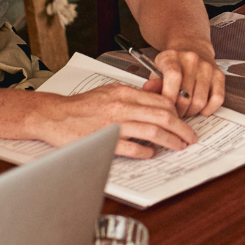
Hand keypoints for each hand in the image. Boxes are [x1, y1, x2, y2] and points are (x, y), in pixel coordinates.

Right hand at [34, 80, 197, 157]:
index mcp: (123, 92)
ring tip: (179, 146)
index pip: (160, 100)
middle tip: (190, 137)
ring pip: (152, 131)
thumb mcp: (109, 91)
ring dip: (171, 140)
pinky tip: (151, 153)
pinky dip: (146, 151)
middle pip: (162, 115)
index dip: (177, 111)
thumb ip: (132, 96)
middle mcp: (121, 105)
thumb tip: (155, 102)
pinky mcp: (105, 141)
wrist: (54, 115)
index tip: (183, 120)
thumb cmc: (80, 106)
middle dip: (182, 128)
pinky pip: (133, 148)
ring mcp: (114, 123)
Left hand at [152, 45, 224, 118]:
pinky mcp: (219, 74)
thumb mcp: (157, 70)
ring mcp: (207, 67)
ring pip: (201, 101)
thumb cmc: (172, 64)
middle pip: (186, 95)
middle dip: (178, 111)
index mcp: (172, 56)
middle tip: (174, 113)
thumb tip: (148, 90)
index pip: (173, 77)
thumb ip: (153, 83)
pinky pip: (218, 99)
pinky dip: (208, 109)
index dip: (169, 97)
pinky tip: (200, 108)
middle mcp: (192, 59)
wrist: (191, 47)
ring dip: (192, 112)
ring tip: (185, 110)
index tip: (165, 108)